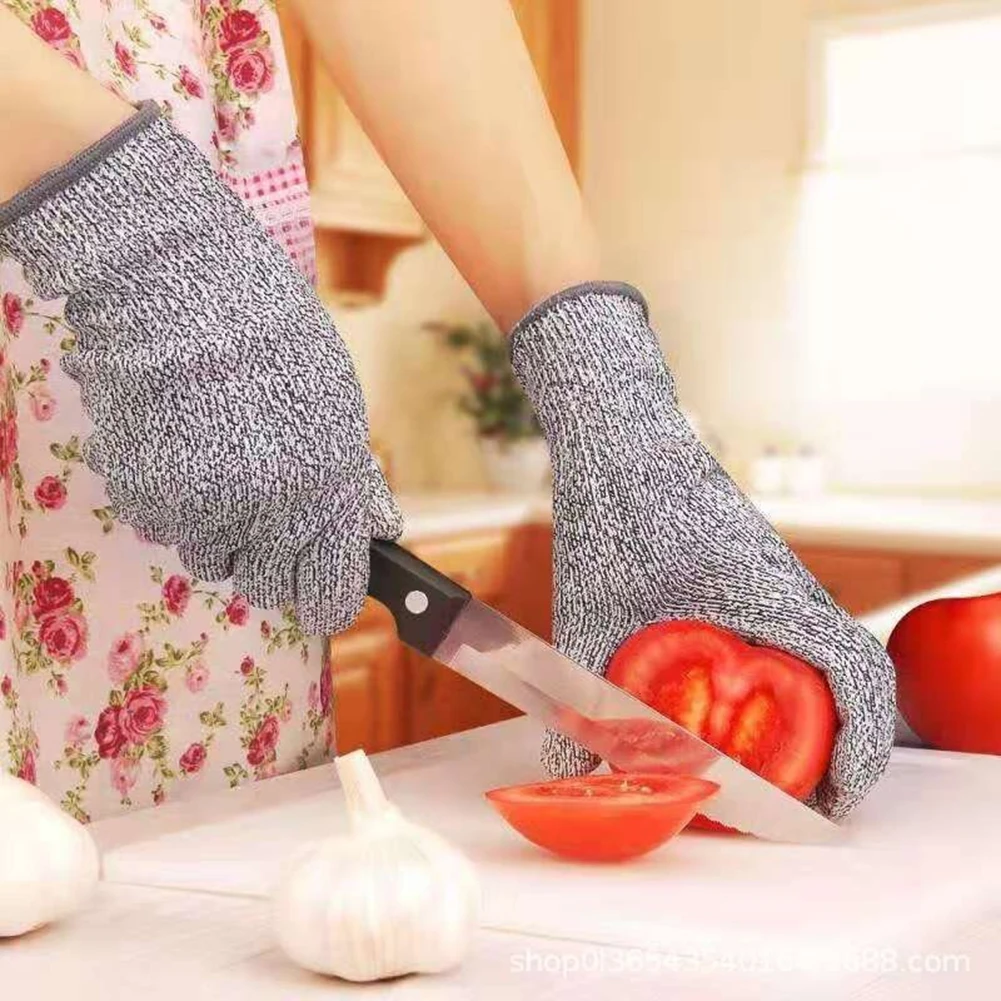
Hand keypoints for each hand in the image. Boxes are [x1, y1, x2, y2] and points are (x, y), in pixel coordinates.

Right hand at [0, 103, 399, 634]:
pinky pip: (167, 528)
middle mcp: (263, 514)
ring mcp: (198, 510)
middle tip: (271, 516)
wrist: (179, 290)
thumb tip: (382, 530)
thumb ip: (356, 482)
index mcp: (322, 493)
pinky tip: (186, 449)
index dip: (329, 598)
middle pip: (267, 588)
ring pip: (213, 560)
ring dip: (222, 531)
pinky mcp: (144, 496)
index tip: (325, 592)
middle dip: (274, 561)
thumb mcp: (337, 407)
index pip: (331, 595)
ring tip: (223, 465)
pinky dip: (177, 505)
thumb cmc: (274, 341)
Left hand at [511, 282, 894, 818]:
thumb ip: (585, 694)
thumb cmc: (611, 508)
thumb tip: (573, 773)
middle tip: (796, 802)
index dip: (859, 746)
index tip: (835, 801)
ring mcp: (775, 579)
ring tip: (768, 767)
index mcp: (769, 591)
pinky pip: (790, 636)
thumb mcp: (592, 612)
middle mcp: (788, 586)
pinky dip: (783, 682)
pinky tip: (731, 706)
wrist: (617, 434)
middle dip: (838, 748)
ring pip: (822, 658)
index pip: (855, 673)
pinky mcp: (753, 574)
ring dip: (813, 717)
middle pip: (850, 678)